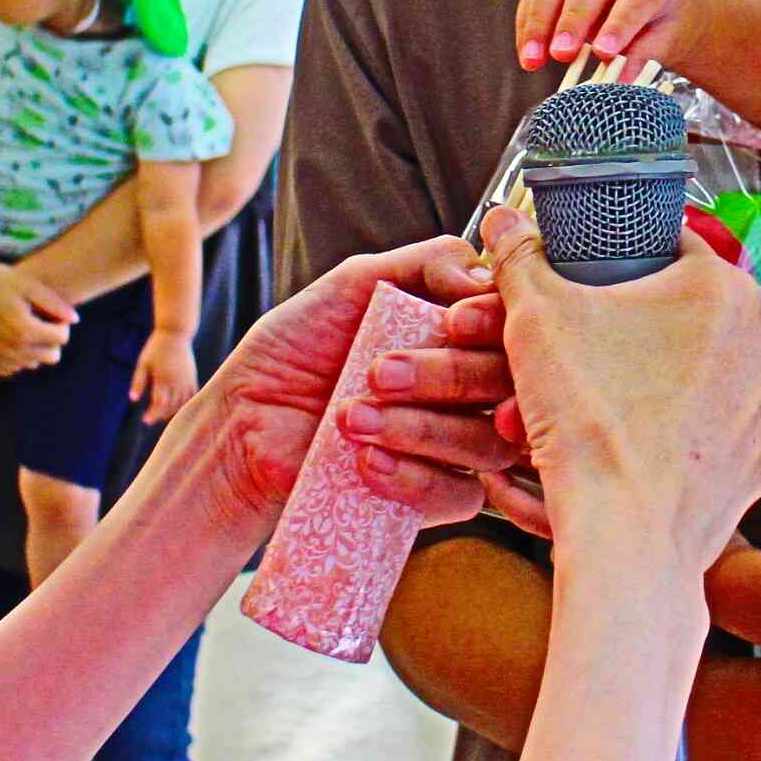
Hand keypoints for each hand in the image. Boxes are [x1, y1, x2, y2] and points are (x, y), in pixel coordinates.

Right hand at [0, 259, 74, 381]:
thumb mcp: (28, 284)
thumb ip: (54, 303)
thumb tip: (75, 320)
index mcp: (24, 330)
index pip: (61, 338)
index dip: (62, 325)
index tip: (53, 315)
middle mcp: (10, 349)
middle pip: (51, 357)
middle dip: (51, 340)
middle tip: (41, 322)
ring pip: (31, 364)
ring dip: (33, 349)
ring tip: (22, 327)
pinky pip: (9, 369)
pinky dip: (13, 357)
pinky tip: (8, 338)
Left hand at [131, 325, 197, 424]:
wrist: (175, 333)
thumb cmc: (156, 348)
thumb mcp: (143, 363)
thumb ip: (139, 381)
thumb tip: (132, 399)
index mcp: (163, 378)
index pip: (160, 403)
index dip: (153, 414)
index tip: (145, 420)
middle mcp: (177, 381)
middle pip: (172, 406)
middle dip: (161, 415)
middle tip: (150, 419)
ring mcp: (187, 379)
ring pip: (183, 403)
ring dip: (173, 412)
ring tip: (163, 416)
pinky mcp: (192, 377)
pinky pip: (192, 396)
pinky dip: (186, 404)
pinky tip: (178, 408)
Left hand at [195, 236, 523, 529]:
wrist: (246, 418)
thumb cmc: (299, 348)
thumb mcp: (355, 284)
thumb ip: (425, 264)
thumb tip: (484, 274)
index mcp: (460, 335)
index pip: (513, 330)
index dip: (495, 325)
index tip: (452, 322)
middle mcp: (468, 388)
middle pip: (507, 387)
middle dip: (445, 376)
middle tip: (378, 372)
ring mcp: (455, 445)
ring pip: (486, 443)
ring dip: (420, 427)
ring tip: (352, 416)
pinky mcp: (434, 496)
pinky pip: (458, 495)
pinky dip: (414, 476)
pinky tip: (367, 461)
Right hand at [482, 205, 760, 574]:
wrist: (626, 534)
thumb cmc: (590, 423)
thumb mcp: (535, 320)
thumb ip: (520, 258)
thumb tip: (504, 217)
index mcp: (722, 288)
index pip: (668, 243)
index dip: (618, 258)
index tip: (587, 281)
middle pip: (683, 311)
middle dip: (630, 327)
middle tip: (580, 352)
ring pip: (700, 370)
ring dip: (654, 378)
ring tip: (599, 402)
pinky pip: (713, 426)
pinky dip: (678, 429)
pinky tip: (635, 441)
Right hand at [513, 0, 702, 72]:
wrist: (656, 3)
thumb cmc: (661, 22)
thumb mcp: (663, 37)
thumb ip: (642, 55)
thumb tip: (618, 84)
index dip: (620, 23)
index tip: (603, 54)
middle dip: (574, 20)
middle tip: (562, 54)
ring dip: (540, 23)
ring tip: (533, 60)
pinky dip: (528, 25)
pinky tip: (527, 53)